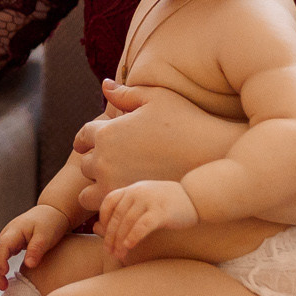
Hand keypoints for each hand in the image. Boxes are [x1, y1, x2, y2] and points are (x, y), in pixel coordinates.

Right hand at [0, 205, 71, 290]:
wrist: (53, 211)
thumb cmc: (51, 222)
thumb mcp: (46, 235)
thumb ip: (36, 249)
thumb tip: (29, 265)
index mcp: (15, 231)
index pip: (2, 247)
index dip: (0, 260)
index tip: (4, 273)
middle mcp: (7, 234)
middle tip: (0, 288)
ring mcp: (8, 238)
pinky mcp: (12, 243)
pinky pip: (0, 256)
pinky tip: (1, 279)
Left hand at [75, 83, 241, 209]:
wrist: (211, 156)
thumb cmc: (186, 121)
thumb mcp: (156, 98)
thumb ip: (126, 94)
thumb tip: (105, 85)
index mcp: (107, 132)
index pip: (83, 136)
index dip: (89, 140)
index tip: (100, 142)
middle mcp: (104, 160)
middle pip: (85, 164)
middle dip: (97, 163)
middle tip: (118, 163)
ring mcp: (113, 185)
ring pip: (86, 193)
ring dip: (97, 189)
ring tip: (118, 185)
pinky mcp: (127, 205)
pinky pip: (105, 210)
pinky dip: (111, 207)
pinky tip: (129, 199)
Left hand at [95, 179, 198, 261]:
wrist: (197, 196)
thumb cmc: (170, 202)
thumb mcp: (147, 198)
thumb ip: (128, 208)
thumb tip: (99, 225)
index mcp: (133, 188)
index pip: (109, 201)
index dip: (104, 218)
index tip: (103, 234)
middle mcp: (138, 192)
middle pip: (117, 216)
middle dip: (110, 235)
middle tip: (108, 251)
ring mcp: (149, 201)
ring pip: (127, 222)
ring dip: (120, 240)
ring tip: (118, 255)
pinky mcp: (160, 212)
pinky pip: (142, 226)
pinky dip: (133, 237)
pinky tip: (129, 247)